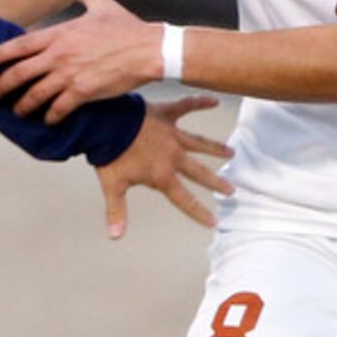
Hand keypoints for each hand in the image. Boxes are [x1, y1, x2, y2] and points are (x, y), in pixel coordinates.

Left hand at [0, 0, 162, 122]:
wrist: (148, 50)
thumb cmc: (127, 28)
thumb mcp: (103, 6)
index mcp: (60, 34)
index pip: (20, 44)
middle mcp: (59, 55)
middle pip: (19, 73)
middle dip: (2, 85)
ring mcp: (69, 75)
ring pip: (35, 95)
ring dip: (23, 106)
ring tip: (18, 111)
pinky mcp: (83, 93)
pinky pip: (58, 109)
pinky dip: (51, 117)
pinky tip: (48, 121)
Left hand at [93, 96, 232, 239]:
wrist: (105, 124)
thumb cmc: (108, 155)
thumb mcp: (112, 186)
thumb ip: (117, 211)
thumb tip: (115, 237)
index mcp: (161, 175)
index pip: (184, 199)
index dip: (198, 212)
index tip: (213, 222)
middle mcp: (173, 156)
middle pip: (199, 173)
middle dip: (216, 182)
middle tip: (231, 190)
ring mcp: (172, 135)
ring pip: (199, 143)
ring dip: (215, 148)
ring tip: (231, 152)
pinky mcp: (166, 115)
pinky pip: (187, 106)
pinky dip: (200, 103)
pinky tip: (214, 100)